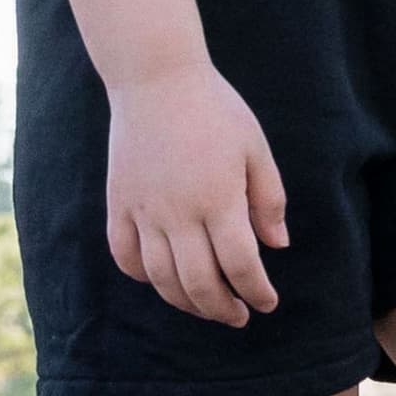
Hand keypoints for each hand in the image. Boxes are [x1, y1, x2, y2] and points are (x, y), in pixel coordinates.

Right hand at [104, 59, 287, 323]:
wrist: (156, 79)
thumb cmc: (216, 110)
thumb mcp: (255, 149)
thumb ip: (268, 200)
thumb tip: (277, 246)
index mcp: (219, 199)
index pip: (240, 265)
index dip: (256, 292)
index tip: (266, 303)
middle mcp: (178, 213)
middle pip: (198, 283)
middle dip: (222, 309)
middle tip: (239, 316)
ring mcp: (143, 210)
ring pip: (160, 278)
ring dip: (185, 302)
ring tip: (206, 306)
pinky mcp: (118, 203)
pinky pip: (125, 255)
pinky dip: (143, 276)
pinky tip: (162, 280)